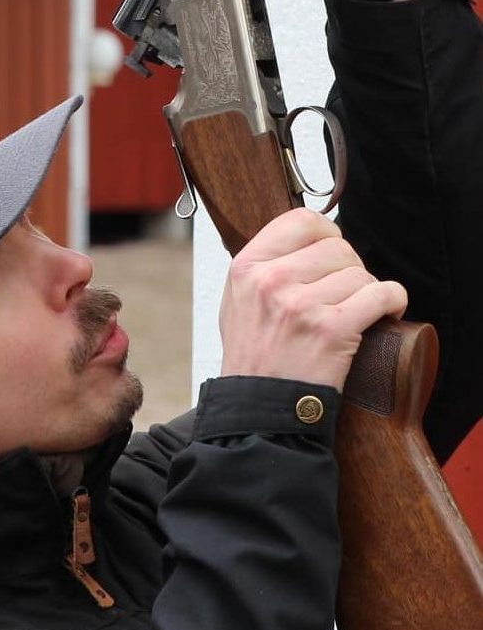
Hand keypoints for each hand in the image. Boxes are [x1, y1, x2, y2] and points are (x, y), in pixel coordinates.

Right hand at [219, 208, 406, 390]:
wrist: (259, 409)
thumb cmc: (252, 358)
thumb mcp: (237, 300)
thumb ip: (263, 265)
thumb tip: (305, 240)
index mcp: (247, 267)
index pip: (301, 220)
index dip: (326, 233)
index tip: (332, 252)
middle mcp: (271, 281)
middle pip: (337, 247)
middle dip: (349, 268)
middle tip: (345, 292)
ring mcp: (301, 305)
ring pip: (360, 273)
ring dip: (367, 290)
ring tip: (358, 309)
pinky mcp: (332, 330)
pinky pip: (381, 294)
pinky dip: (392, 300)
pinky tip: (387, 310)